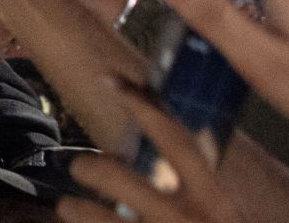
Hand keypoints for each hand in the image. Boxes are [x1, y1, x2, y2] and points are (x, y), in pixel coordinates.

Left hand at [57, 85, 243, 222]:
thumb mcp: (220, 216)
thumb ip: (191, 189)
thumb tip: (143, 158)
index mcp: (213, 202)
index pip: (176, 140)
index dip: (144, 106)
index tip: (112, 79)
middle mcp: (188, 221)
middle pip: (123, 180)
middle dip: (93, 169)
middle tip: (79, 167)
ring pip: (100, 222)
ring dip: (76, 210)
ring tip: (68, 206)